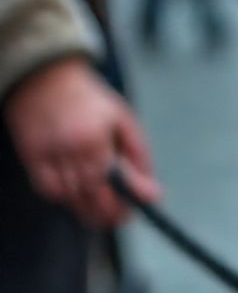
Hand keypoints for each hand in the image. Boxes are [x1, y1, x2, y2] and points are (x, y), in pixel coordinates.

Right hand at [3, 58, 160, 226]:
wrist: (46, 78)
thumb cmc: (91, 99)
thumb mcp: (124, 121)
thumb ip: (139, 157)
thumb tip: (152, 191)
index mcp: (97, 138)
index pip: (115, 182)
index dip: (127, 200)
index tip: (136, 207)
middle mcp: (70, 149)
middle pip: (91, 196)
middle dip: (110, 212)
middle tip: (121, 215)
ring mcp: (48, 154)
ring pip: (70, 197)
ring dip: (88, 208)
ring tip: (102, 207)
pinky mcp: (31, 157)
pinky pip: (48, 190)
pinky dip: (64, 198)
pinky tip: (77, 195)